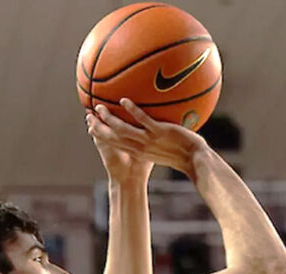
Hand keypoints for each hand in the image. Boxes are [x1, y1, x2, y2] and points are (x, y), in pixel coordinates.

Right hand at [87, 99, 207, 177]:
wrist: (194, 159)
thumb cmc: (182, 154)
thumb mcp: (162, 150)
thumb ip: (154, 141)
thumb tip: (153, 130)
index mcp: (139, 152)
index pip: (115, 145)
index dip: (103, 136)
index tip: (93, 127)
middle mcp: (140, 147)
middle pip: (113, 137)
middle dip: (100, 126)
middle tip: (91, 114)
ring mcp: (149, 140)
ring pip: (123, 129)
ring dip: (110, 117)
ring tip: (101, 106)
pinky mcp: (159, 132)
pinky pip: (142, 119)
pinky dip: (132, 110)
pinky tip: (124, 100)